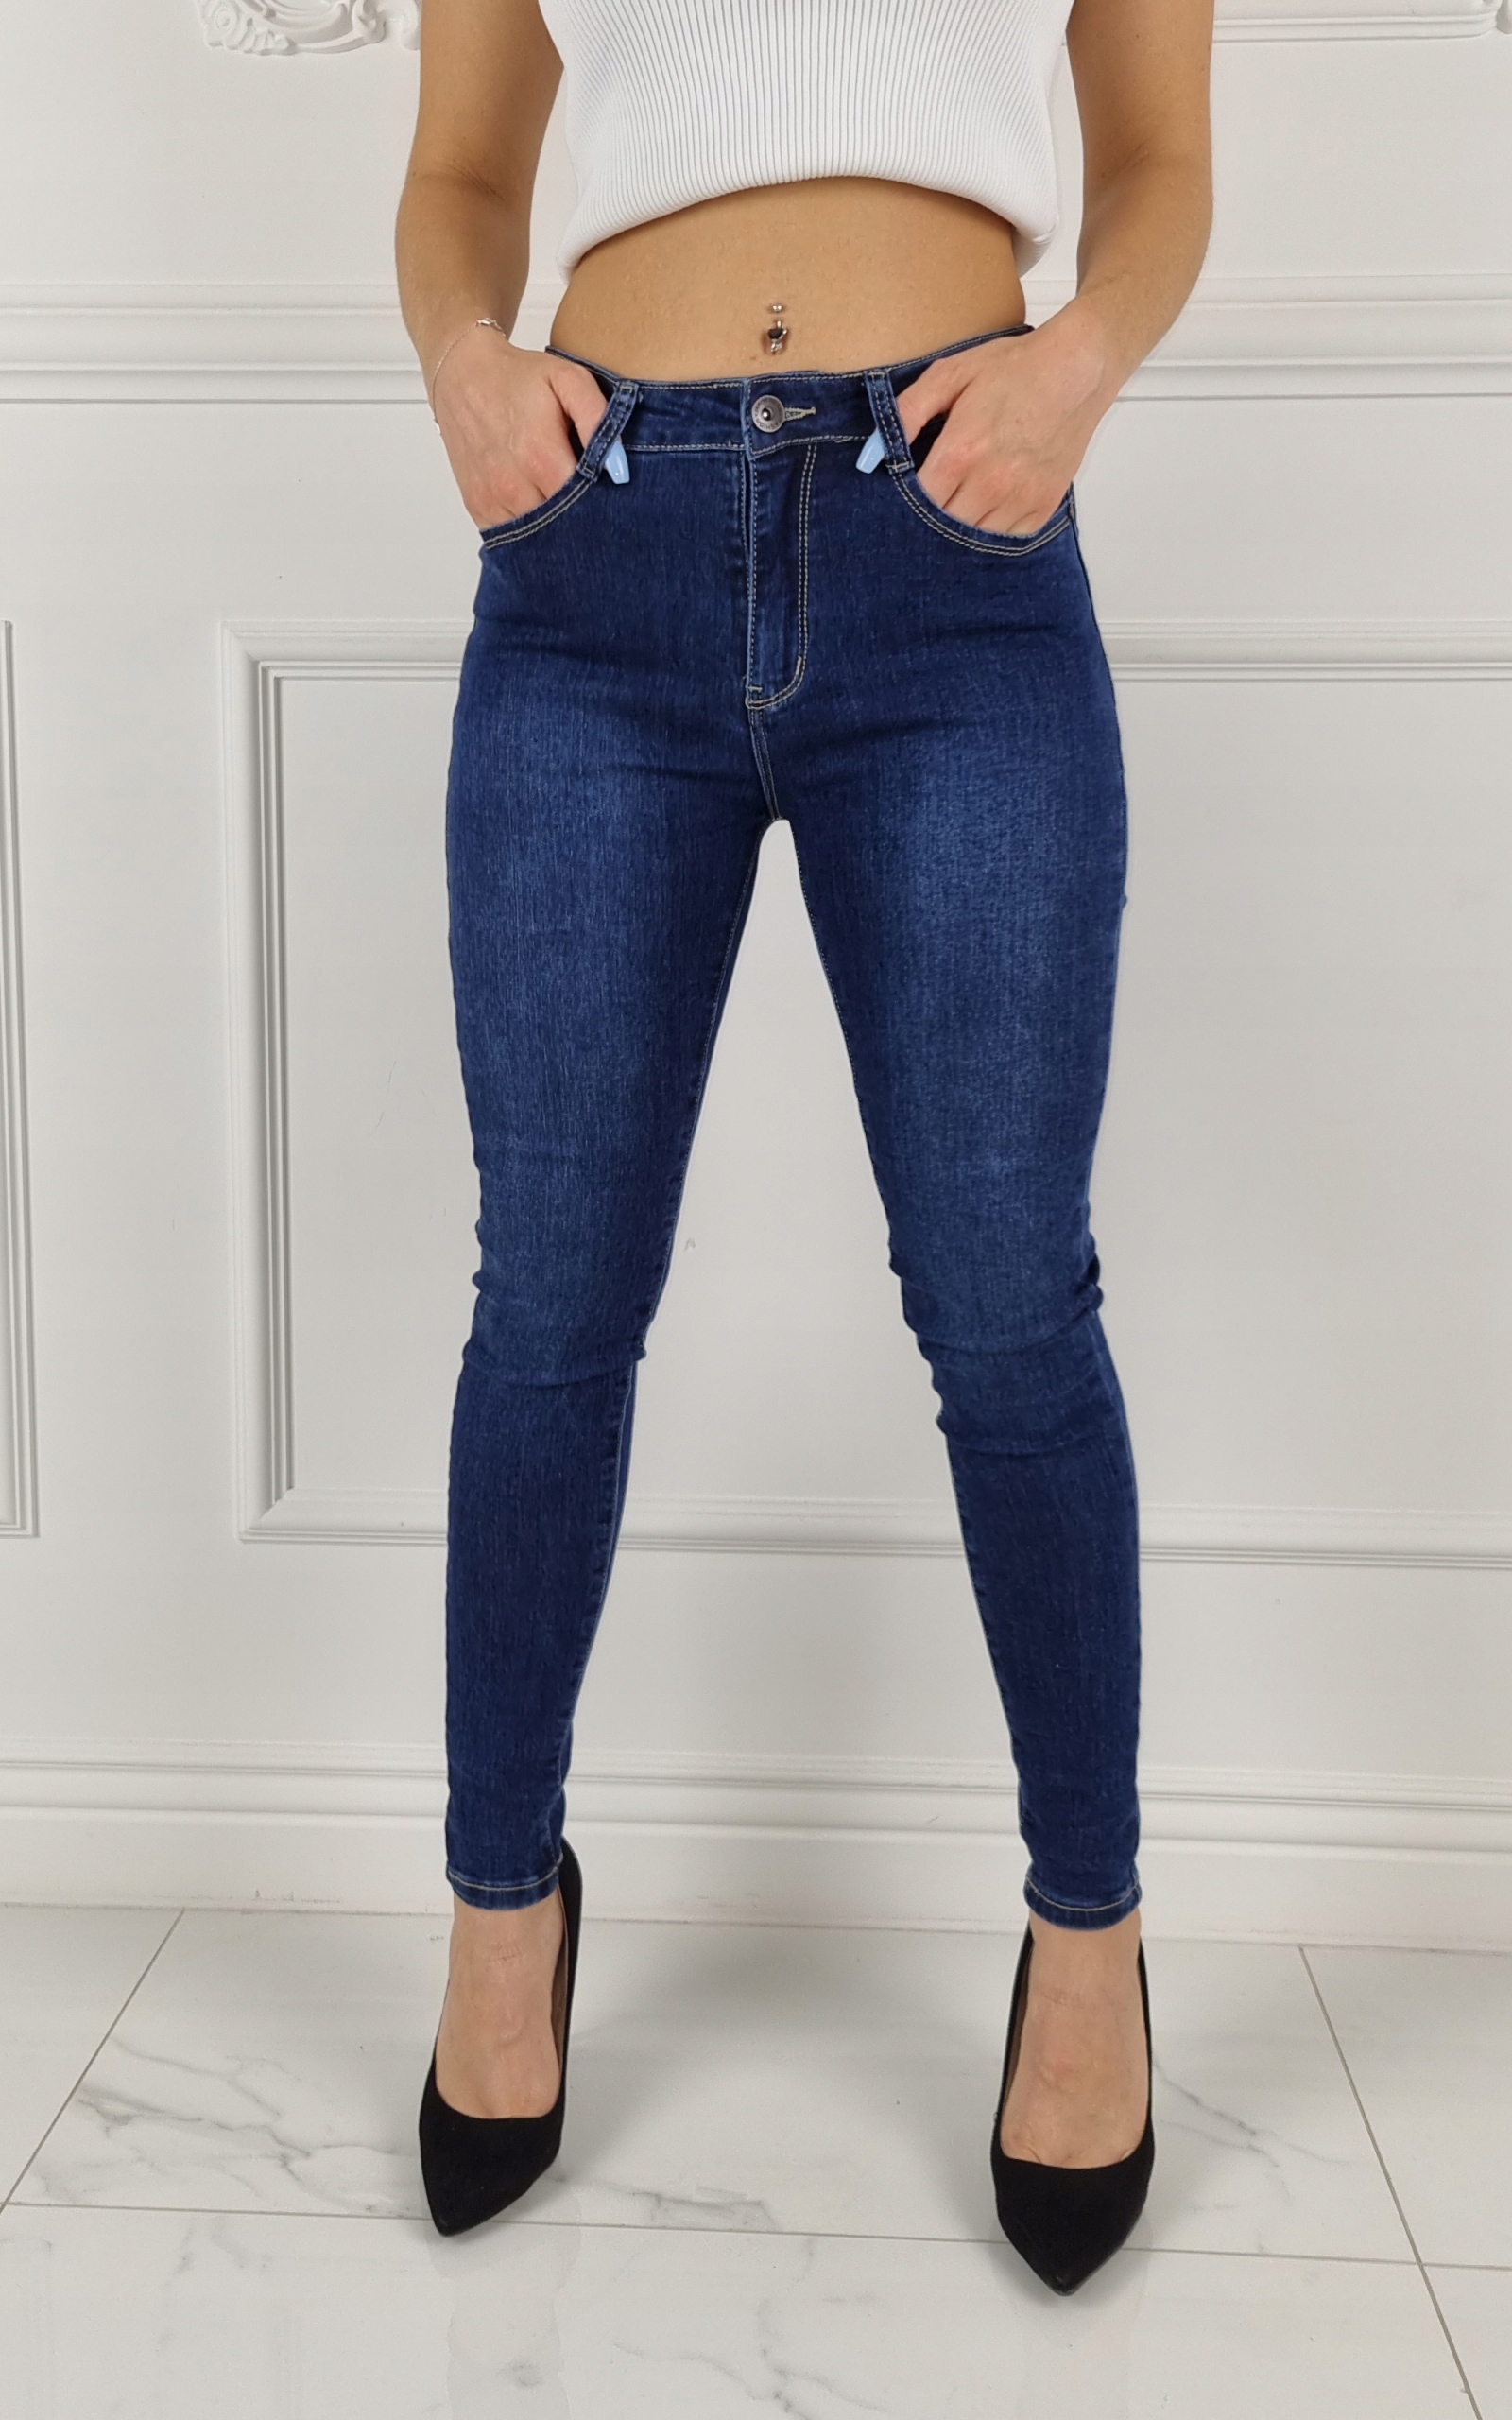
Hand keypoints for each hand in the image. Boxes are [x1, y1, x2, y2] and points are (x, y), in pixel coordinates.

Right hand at [429, 325, 608, 529]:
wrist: (462, 375)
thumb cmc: (519, 377)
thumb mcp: (568, 380)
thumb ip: (598, 419)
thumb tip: (618, 467)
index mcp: (540, 457)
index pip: (585, 505)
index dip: (602, 501)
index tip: (608, 491)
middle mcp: (513, 486)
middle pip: (563, 524)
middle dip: (581, 517)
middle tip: (590, 500)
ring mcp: (492, 499)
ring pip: (538, 536)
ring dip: (555, 526)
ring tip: (561, 498)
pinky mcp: (477, 507)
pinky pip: (511, 536)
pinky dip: (529, 529)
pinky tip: (537, 505)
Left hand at [892, 307, 1116, 536]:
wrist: (1077, 369)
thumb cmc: (1015, 368)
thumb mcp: (950, 374)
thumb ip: (907, 412)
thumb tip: (874, 451)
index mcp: (961, 452)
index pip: (916, 503)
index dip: (903, 505)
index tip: (899, 499)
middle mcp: (990, 482)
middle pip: (941, 528)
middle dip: (927, 522)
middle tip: (925, 508)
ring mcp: (1019, 498)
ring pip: (972, 540)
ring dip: (959, 529)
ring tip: (957, 504)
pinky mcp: (1042, 507)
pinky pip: (1005, 539)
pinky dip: (991, 530)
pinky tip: (986, 508)